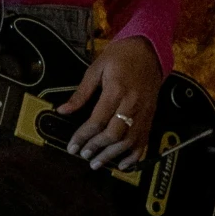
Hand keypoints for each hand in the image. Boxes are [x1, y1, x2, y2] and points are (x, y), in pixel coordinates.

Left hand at [64, 36, 161, 168]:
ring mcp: (144, 112)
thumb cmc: (120, 56)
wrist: (149, 50)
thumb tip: (63, 110)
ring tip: (97, 163)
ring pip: (129, 141)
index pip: (97, 120)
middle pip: (114, 134)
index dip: (83, 136)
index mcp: (117, 90)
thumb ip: (81, 93)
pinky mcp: (151, 116)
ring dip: (112, 155)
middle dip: (96, 148)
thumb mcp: (96, 68)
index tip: (72, 147)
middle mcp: (132, 103)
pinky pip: (144, 140)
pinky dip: (134, 156)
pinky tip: (123, 165)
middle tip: (84, 155)